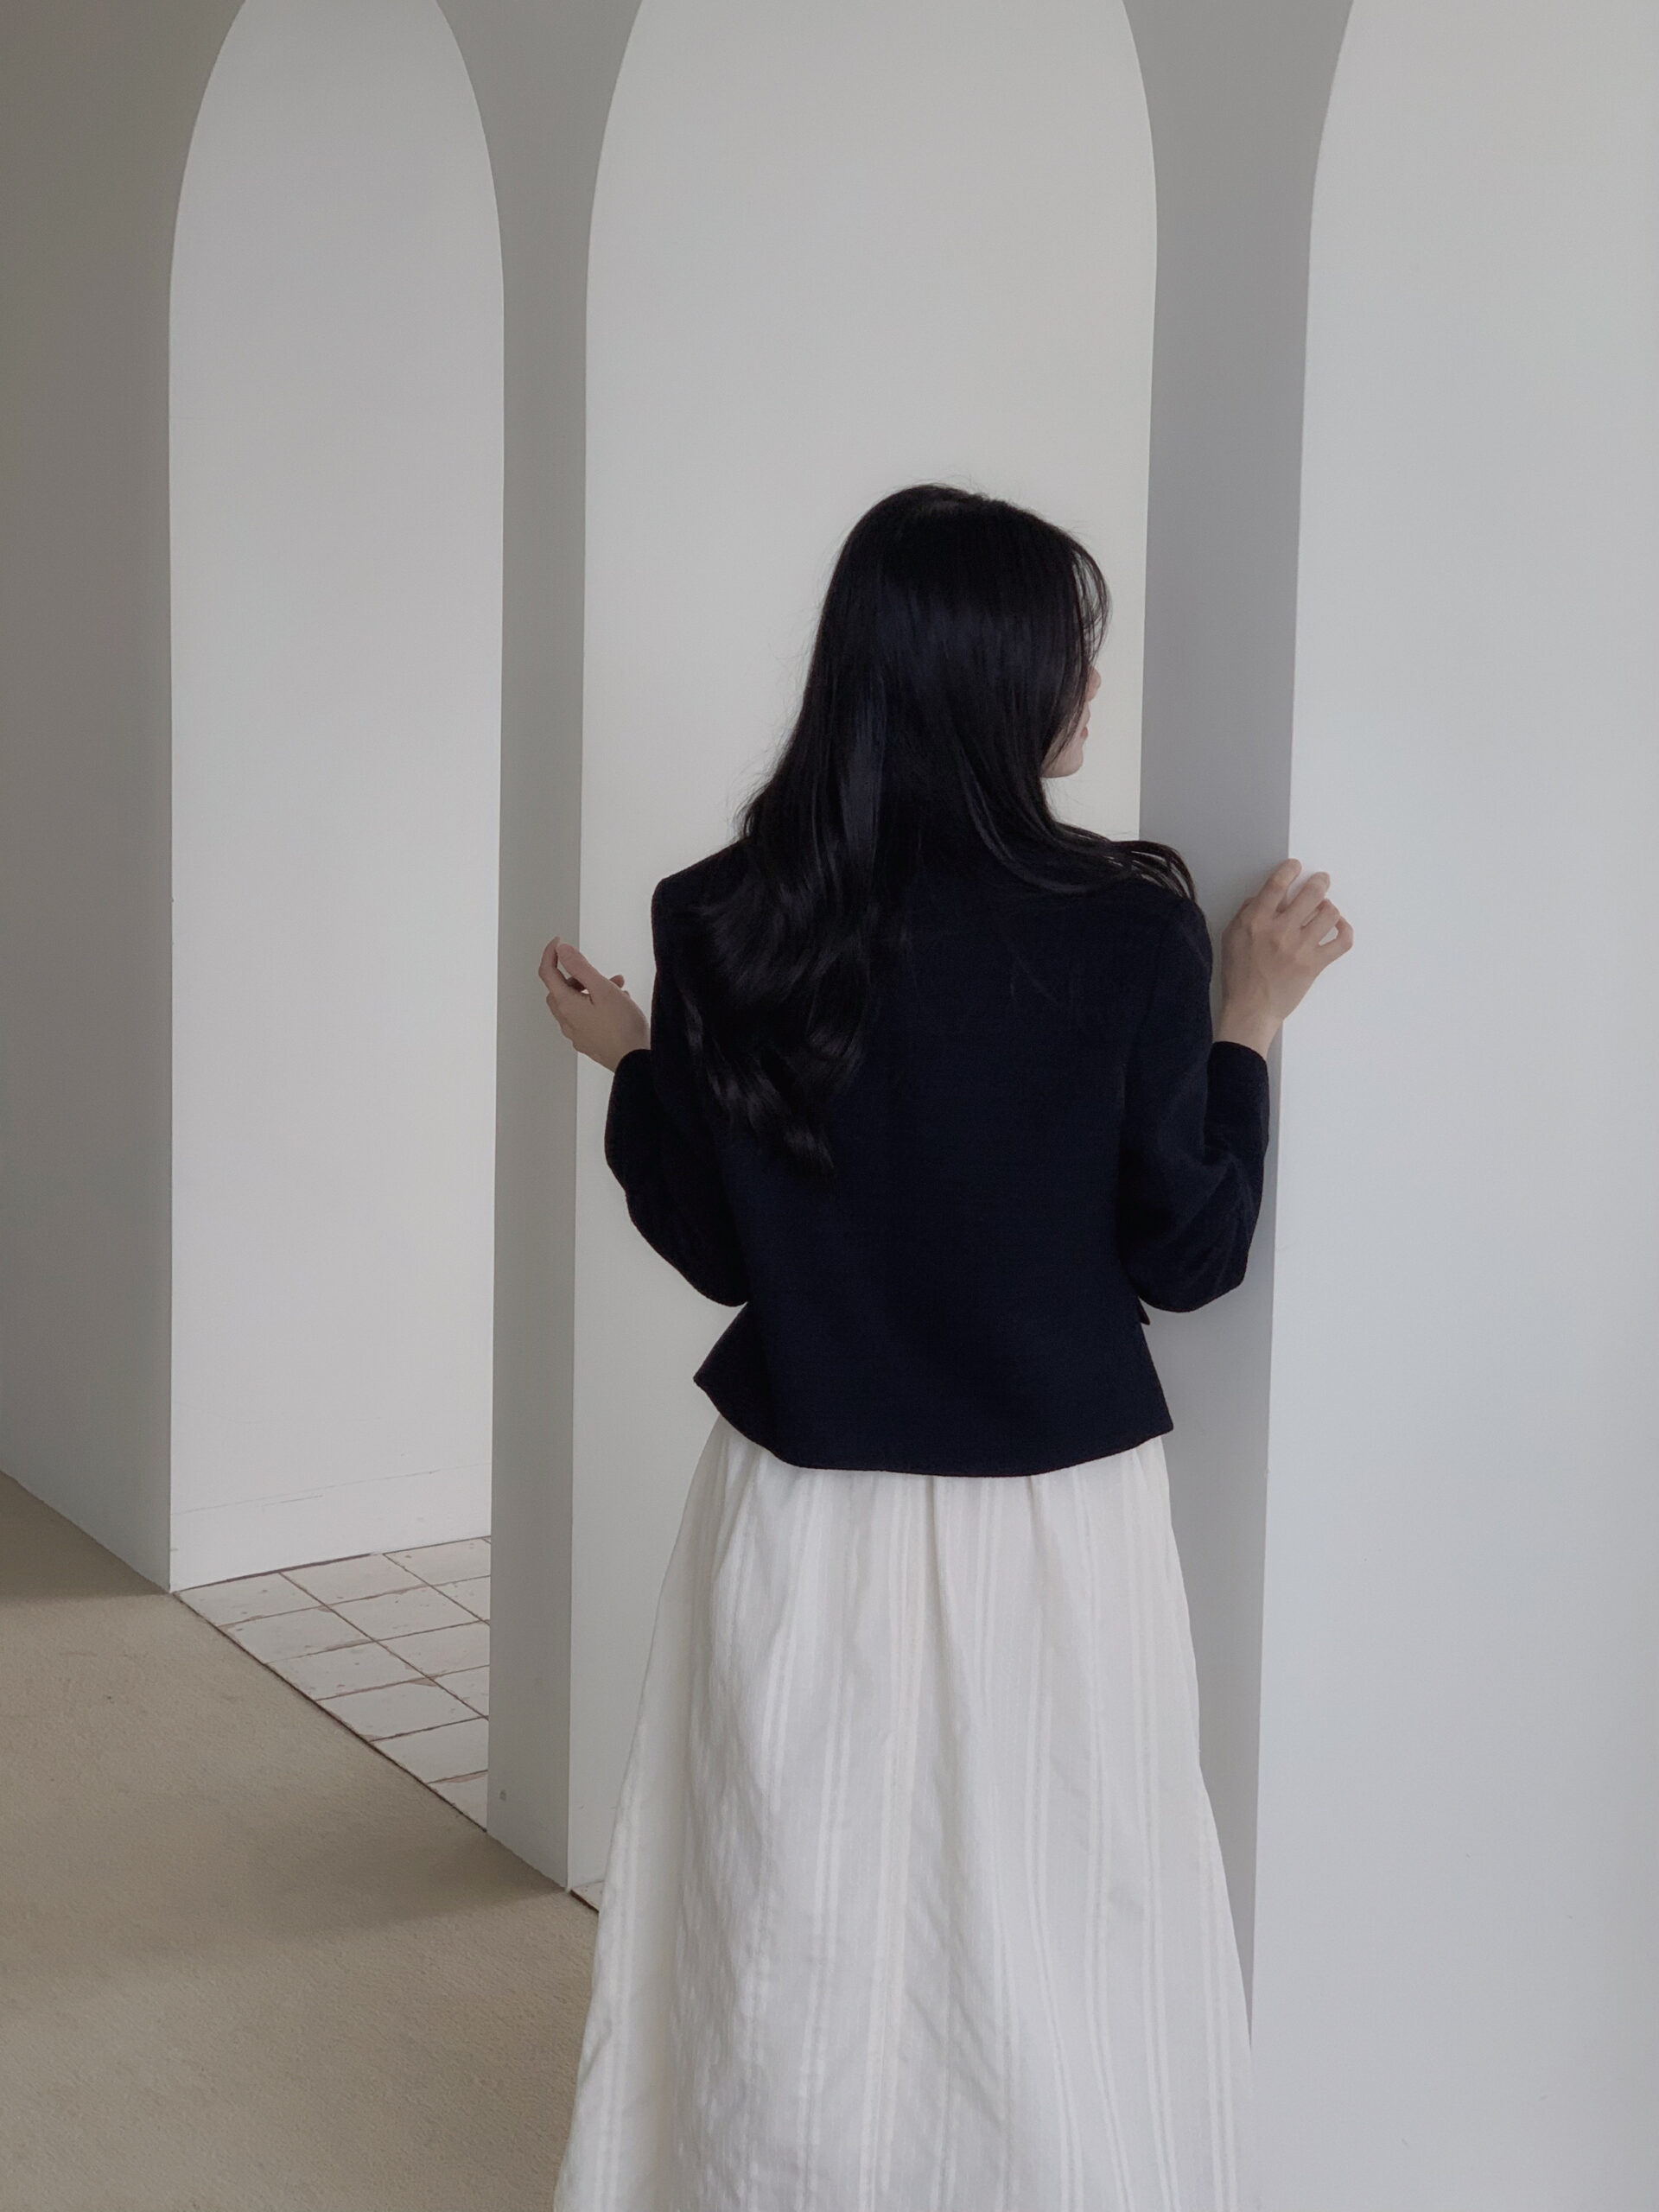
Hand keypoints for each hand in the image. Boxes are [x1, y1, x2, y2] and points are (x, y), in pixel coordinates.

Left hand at [539, 936, 649, 1070]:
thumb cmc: (622, 1027)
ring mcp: (577, 1033)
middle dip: (576, 975)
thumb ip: (580, 967)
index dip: (551, 954)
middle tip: (595, 971)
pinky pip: (585, 1018)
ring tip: (617, 987)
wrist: (634, 1061)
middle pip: (560, 989)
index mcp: (566, 1005)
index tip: (559, 942)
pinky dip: (595, 1006)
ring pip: (574, 1004)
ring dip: (590, 990)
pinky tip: (617, 1006)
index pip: (547, 973)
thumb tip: (562, 951)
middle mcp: (566, 1020)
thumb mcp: (602, 989)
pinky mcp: (588, 1042)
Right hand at [1215, 858, 1353, 1054]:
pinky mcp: (1315, 964)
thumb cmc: (1239, 975)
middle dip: (1320, 882)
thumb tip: (1261, 897)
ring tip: (1325, 909)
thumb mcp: (1231, 938)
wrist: (1251, 1009)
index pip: (1277, 885)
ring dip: (1329, 907)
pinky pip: (1342, 941)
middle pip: (1311, 894)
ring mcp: (1300, 947)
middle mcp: (1280, 931)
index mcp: (1256, 922)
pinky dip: (1345, 930)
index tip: (1295, 866)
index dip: (1289, 870)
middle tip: (1321, 881)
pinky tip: (1339, 928)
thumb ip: (1246, 914)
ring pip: (1329, 914)